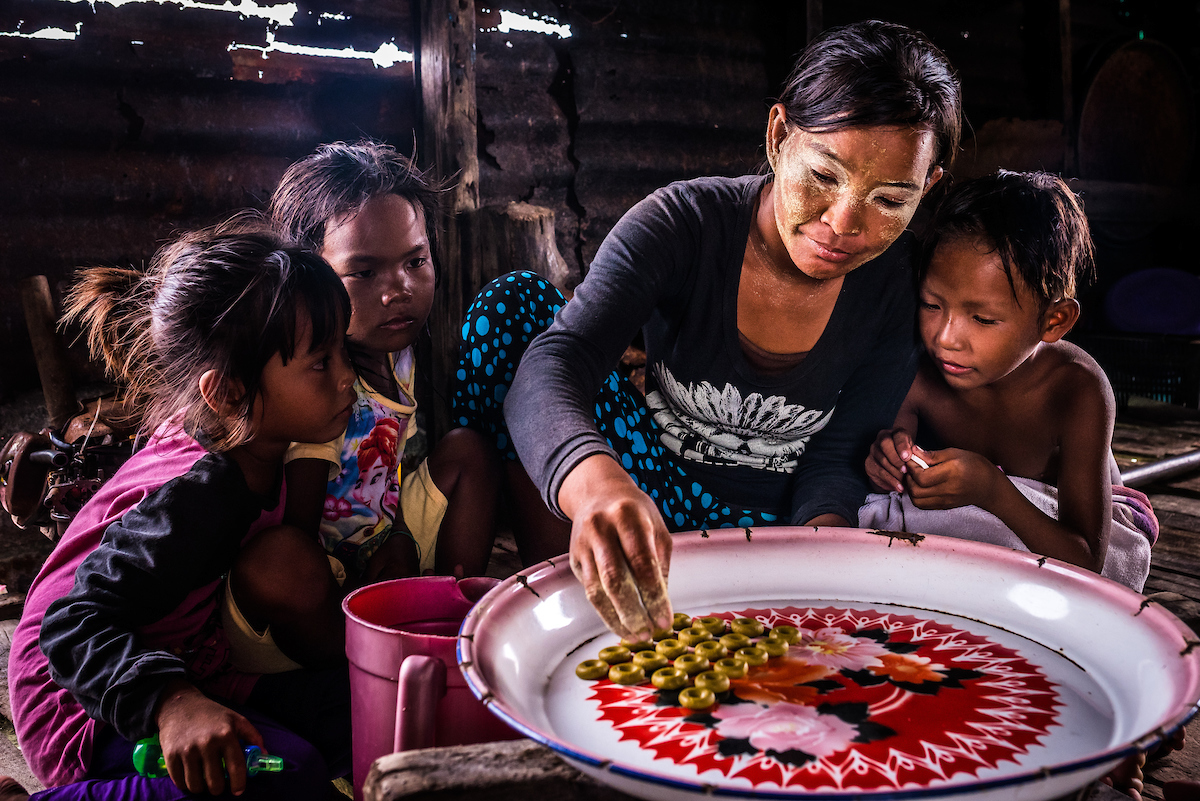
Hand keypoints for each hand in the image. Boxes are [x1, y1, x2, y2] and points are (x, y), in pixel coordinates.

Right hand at [154, 679, 263, 795]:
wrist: (180, 705)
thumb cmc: (211, 714)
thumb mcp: (236, 719)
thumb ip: (253, 736)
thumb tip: (264, 755)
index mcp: (226, 734)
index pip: (236, 767)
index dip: (239, 783)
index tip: (238, 790)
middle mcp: (207, 743)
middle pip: (215, 782)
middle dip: (218, 788)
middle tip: (218, 785)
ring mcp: (187, 750)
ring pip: (196, 785)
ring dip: (202, 788)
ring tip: (204, 782)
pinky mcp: (171, 755)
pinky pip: (179, 782)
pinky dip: (186, 785)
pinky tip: (190, 778)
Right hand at [559, 454, 672, 640]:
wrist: (597, 493)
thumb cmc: (634, 513)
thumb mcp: (656, 528)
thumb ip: (660, 564)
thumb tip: (661, 606)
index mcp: (628, 517)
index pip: (642, 563)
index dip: (654, 596)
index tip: (664, 620)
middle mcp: (601, 528)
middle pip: (614, 578)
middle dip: (633, 612)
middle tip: (648, 634)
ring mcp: (583, 543)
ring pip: (597, 590)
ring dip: (617, 618)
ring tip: (635, 636)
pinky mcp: (574, 558)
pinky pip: (589, 591)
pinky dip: (605, 612)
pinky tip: (620, 625)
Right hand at [866, 428, 916, 492]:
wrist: (896, 462)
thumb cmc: (908, 457)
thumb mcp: (915, 452)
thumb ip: (917, 454)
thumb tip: (919, 461)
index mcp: (896, 433)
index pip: (898, 435)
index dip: (902, 446)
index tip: (907, 457)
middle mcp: (882, 439)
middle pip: (885, 445)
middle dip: (896, 460)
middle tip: (905, 471)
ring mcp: (873, 450)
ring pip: (881, 460)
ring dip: (894, 472)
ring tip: (903, 482)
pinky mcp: (869, 463)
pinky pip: (877, 472)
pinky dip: (889, 481)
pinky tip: (898, 486)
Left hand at [905, 448, 1000, 510]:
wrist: (989, 487)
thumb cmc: (974, 465)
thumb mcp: (955, 453)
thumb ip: (933, 455)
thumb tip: (913, 451)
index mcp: (951, 473)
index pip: (921, 477)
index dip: (911, 468)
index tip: (911, 460)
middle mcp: (948, 489)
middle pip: (916, 490)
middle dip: (908, 478)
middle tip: (910, 469)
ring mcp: (946, 500)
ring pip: (917, 500)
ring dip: (911, 489)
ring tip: (915, 478)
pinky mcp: (944, 506)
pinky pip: (923, 505)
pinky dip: (917, 496)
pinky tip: (921, 486)